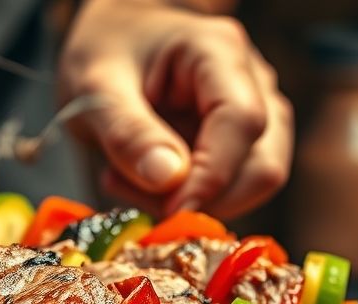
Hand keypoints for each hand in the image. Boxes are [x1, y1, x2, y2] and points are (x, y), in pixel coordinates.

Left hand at [59, 0, 292, 220]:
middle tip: (129, 193)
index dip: (212, 176)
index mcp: (219, 53)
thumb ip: (128, 132)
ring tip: (123, 181)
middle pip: (261, 164)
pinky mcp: (240, 144)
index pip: (242, 122)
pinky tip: (137, 180)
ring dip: (191, 203)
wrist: (111, 40)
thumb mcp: (97, 86)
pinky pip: (230, 189)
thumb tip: (169, 181)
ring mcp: (255, 113)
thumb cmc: (105, 50)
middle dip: (202, 199)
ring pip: (251, 184)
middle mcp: (252, 83)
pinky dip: (185, 199)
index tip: (172, 210)